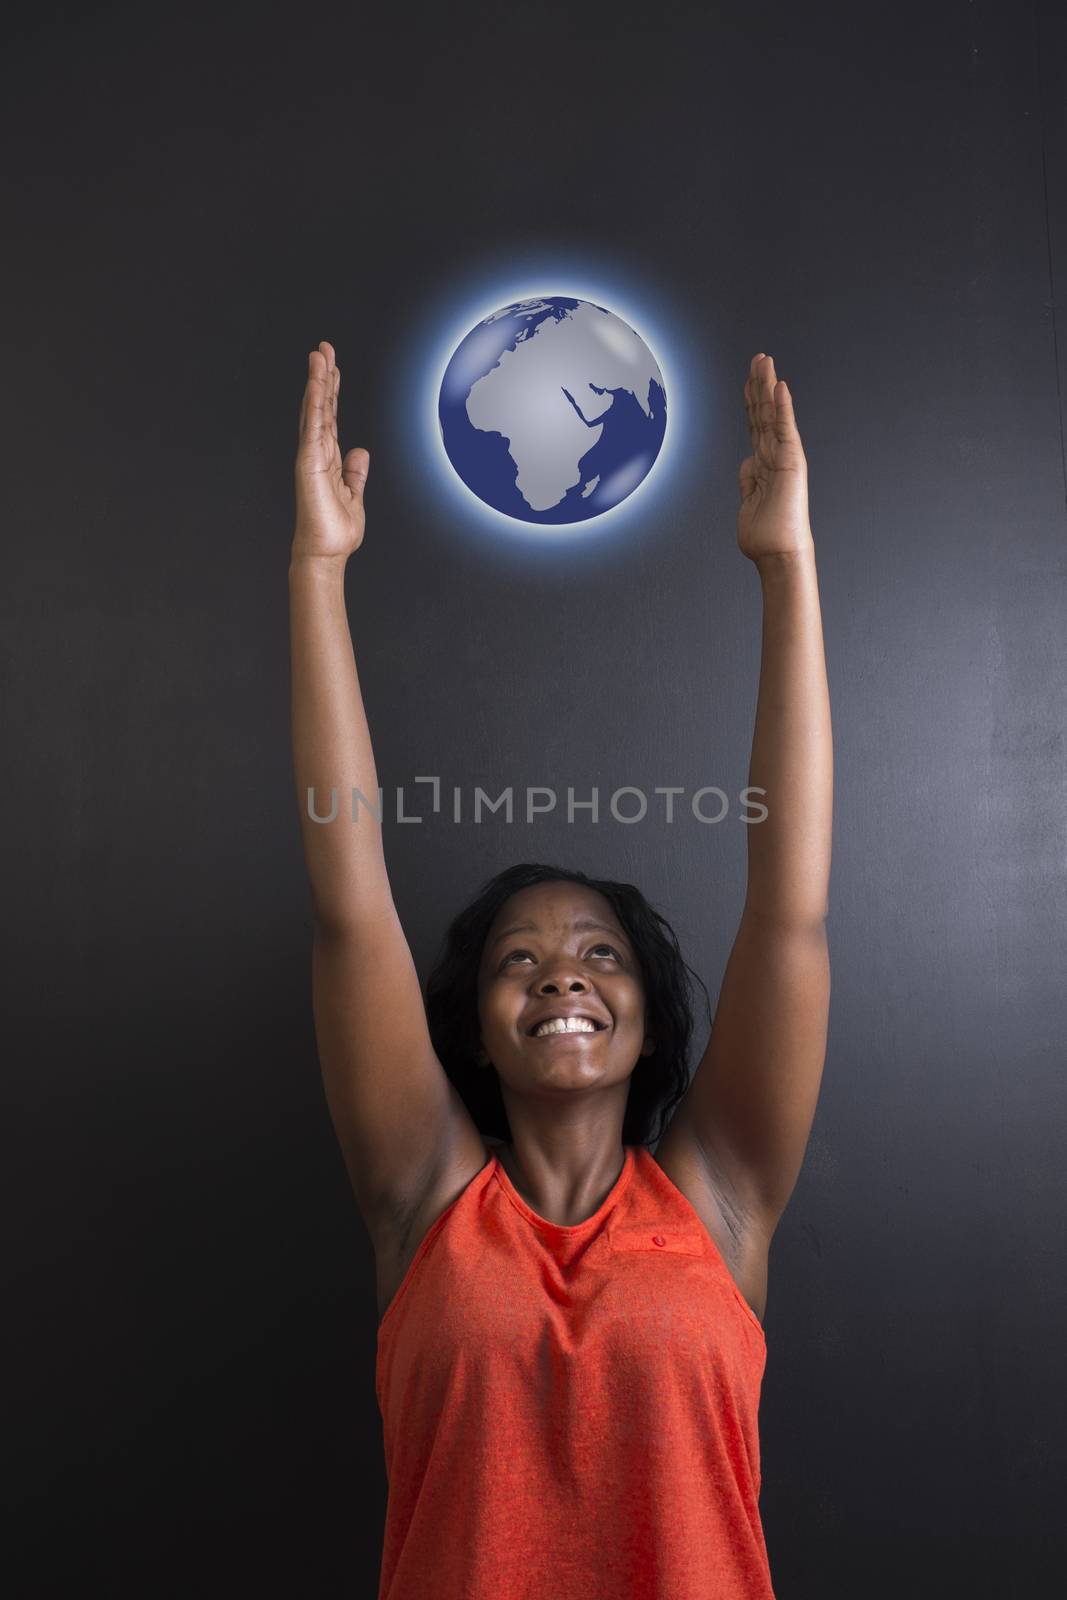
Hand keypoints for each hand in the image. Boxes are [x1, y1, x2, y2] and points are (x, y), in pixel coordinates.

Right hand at [292, 341, 369, 560]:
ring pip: (315, 410)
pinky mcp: (308, 463)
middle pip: (320, 407)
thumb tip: (360, 452)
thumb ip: (355, 473)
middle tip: (324, 348)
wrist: (325, 554)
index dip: (331, 391)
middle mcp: (317, 453)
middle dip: (323, 376)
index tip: (333, 367)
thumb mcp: (354, 496)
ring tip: (319, 354)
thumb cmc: (335, 532)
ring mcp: (310, 456)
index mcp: (328, 459)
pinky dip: (314, 403)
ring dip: (317, 381)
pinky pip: (313, 426)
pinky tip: (316, 383)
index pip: (330, 417)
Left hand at [737, 353, 812, 561]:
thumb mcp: (748, 502)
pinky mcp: (792, 462)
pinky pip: (785, 429)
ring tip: (765, 362)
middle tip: (758, 359)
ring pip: (773, 415)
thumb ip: (748, 480)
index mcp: (764, 464)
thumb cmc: (766, 534)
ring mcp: (784, 457)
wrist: (778, 553)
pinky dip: (782, 407)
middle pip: (763, 414)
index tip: (748, 382)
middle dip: (759, 386)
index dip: (751, 403)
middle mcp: (775, 456)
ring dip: (768, 387)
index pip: (756, 426)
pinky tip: (779, 386)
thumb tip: (746, 463)